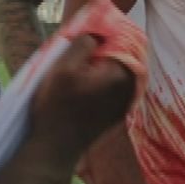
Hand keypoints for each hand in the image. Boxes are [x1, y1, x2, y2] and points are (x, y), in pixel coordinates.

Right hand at [31, 35, 136, 158]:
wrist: (54, 148)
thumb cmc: (56, 106)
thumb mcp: (63, 67)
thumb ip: (84, 43)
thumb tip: (97, 34)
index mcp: (122, 74)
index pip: (121, 40)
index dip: (102, 35)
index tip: (84, 35)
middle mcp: (130, 89)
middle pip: (119, 56)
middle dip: (101, 50)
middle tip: (77, 51)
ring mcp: (125, 104)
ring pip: (115, 72)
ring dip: (99, 66)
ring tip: (75, 69)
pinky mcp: (116, 114)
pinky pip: (112, 87)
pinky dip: (100, 81)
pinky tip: (80, 85)